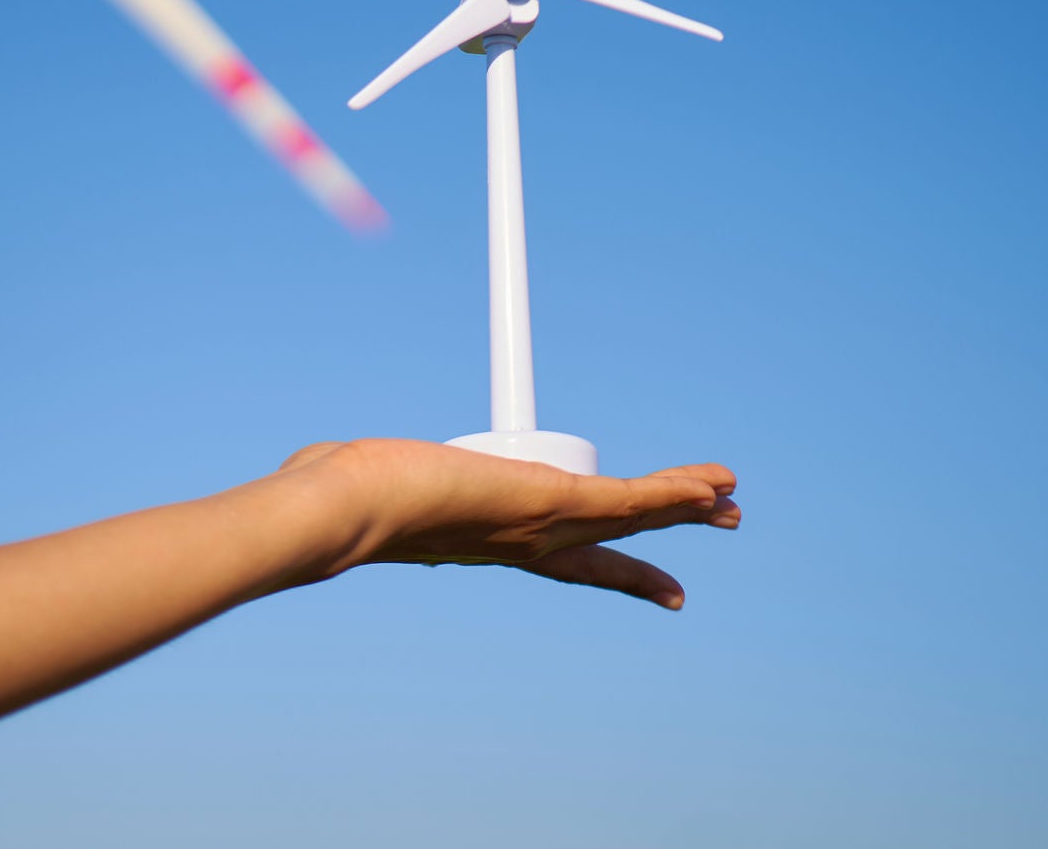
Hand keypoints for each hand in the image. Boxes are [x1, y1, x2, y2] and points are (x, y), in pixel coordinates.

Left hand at [274, 439, 737, 609]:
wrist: (347, 507)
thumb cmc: (340, 498)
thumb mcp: (364, 483)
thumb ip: (353, 475)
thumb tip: (315, 461)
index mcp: (492, 541)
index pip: (568, 559)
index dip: (614, 568)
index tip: (653, 585)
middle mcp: (525, 543)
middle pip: (615, 543)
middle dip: (668, 540)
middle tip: (718, 531)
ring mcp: (544, 526)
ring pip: (632, 515)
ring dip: (685, 505)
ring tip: (732, 500)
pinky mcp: (553, 501)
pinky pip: (630, 498)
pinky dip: (676, 491)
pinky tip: (714, 484)